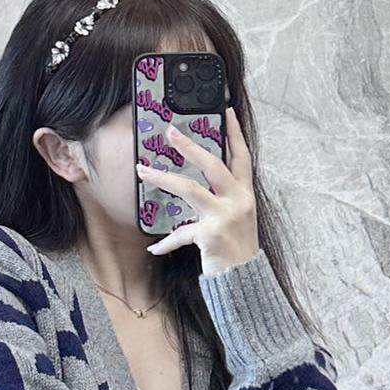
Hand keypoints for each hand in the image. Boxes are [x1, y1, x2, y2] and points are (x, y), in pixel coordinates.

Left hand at [137, 105, 259, 274]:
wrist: (246, 280)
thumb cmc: (236, 248)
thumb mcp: (235, 219)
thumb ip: (220, 200)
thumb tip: (196, 185)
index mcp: (244, 194)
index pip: (242, 156)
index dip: (235, 133)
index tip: (228, 109)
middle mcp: (238, 201)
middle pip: (213, 165)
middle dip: (190, 146)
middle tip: (170, 131)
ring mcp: (225, 216)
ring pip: (190, 189)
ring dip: (163, 177)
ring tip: (143, 169)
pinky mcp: (211, 234)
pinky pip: (182, 234)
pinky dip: (167, 243)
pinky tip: (154, 248)